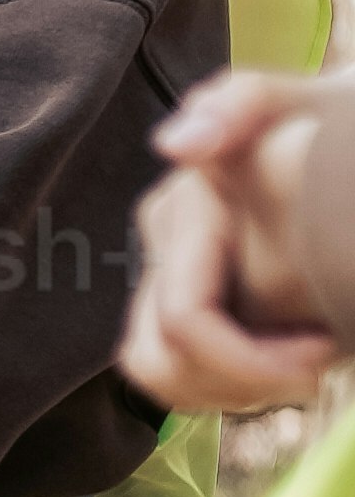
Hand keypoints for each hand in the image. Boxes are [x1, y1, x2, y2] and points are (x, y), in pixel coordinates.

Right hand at [126, 69, 350, 413]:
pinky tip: (281, 360)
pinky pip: (176, 375)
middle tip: (317, 365)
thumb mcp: (295, 108)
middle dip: (242, 381)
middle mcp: (159, 247)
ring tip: (299, 364)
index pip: (185, 323)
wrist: (335, 135)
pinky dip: (228, 385)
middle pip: (163, 361)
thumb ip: (238, 107)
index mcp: (180, 211)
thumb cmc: (327, 123)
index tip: (323, 352)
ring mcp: (164, 278)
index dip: (249, 362)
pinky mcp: (179, 303)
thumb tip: (177, 143)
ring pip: (162, 376)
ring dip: (232, 389)